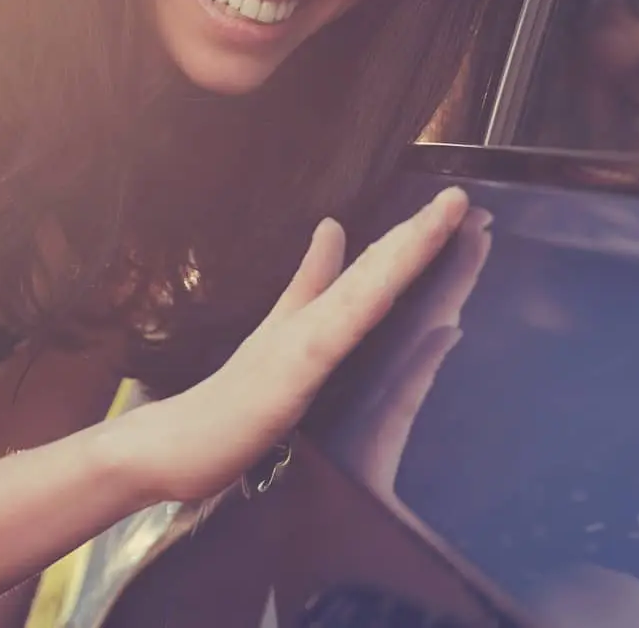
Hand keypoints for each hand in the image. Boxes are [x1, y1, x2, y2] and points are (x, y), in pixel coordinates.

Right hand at [112, 186, 470, 503]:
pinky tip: (391, 276)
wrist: (175, 442)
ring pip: (367, 287)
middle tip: (463, 197)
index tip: (456, 206)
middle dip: (424, 232)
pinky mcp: (293, 367)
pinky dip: (365, 298)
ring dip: (407, 251)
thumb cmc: (230, 398)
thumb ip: (309, 283)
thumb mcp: (281, 331)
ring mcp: (305, 339)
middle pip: (380, 269)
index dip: (417, 236)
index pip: (377, 268)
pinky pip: (337, 329)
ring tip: (443, 218)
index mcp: (321, 314)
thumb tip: (334, 229)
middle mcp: (317, 318)